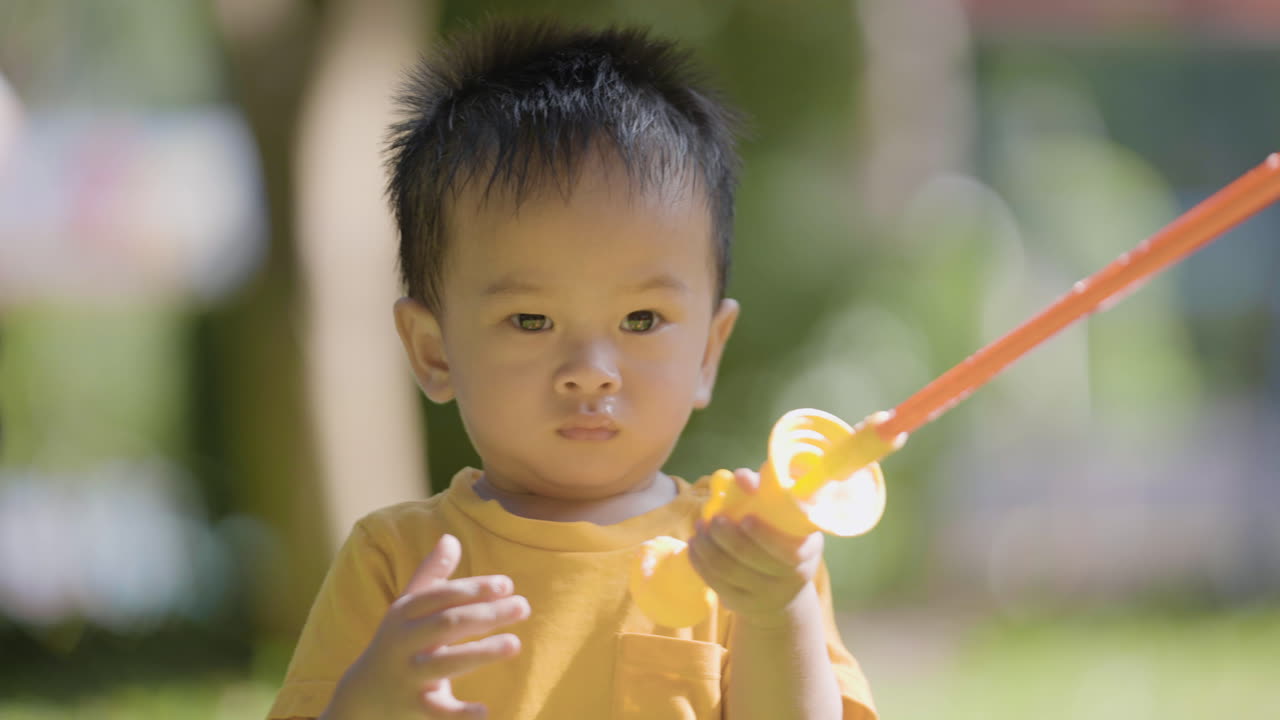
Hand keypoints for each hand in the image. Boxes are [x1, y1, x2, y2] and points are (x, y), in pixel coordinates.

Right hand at [323, 534, 529, 718]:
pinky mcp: (414, 707)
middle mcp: (403, 643)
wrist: (362, 696)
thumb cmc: (396, 643)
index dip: (472, 588)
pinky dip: (460, 714)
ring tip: (514, 644)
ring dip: (481, 653)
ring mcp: (408, 676)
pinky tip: (485, 712)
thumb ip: (430, 576)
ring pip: (445, 664)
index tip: (506, 584)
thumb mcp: (406, 608)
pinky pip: (438, 711)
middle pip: (446, 625)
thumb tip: (450, 538)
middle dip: (485, 615)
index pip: (439, 596)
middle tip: (523, 607)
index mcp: (404, 614)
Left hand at [687, 468, 823, 626]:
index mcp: (808, 552)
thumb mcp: (788, 516)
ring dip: (708, 548)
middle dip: (727, 538)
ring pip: (730, 572)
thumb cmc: (783, 536)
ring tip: (698, 527)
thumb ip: (769, 490)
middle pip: (754, 561)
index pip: (789, 551)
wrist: (783, 589)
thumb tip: (743, 478)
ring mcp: (766, 595)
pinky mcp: (743, 604)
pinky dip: (701, 563)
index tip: (745, 518)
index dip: (765, 536)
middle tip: (712, 519)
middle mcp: (791, 578)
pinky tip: (693, 546)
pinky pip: (717, 584)